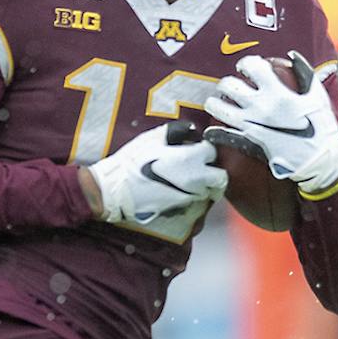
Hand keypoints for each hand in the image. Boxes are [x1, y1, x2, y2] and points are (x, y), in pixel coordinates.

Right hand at [85, 125, 226, 226]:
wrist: (116, 191)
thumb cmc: (132, 161)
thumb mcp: (152, 138)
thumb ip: (176, 132)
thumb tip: (191, 130)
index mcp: (189, 158)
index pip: (213, 152)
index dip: (206, 149)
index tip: (198, 149)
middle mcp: (194, 179)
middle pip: (221, 177)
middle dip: (215, 172)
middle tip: (203, 167)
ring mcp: (189, 196)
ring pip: (210, 191)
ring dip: (205, 184)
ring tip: (189, 178)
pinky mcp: (181, 208)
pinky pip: (196, 201)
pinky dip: (194, 194)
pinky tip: (179, 188)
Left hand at [202, 53, 337, 198]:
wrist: (320, 161)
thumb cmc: (321, 128)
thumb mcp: (317, 96)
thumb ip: (305, 73)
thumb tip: (292, 56)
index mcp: (277, 92)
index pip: (251, 66)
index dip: (245, 63)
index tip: (246, 68)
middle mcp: (260, 106)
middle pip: (228, 85)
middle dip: (227, 83)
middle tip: (232, 88)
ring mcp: (251, 125)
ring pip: (217, 108)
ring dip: (215, 103)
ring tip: (219, 104)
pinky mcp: (247, 142)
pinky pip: (222, 135)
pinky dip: (214, 133)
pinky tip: (213, 131)